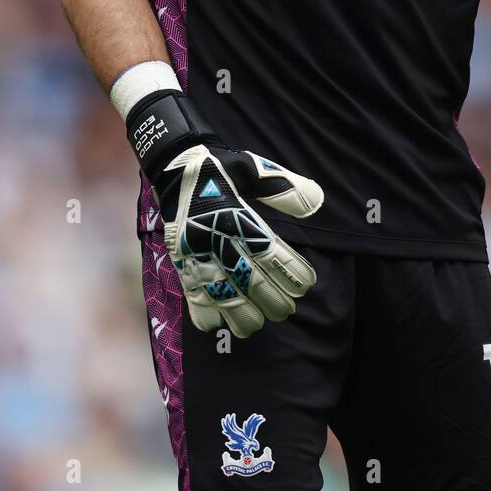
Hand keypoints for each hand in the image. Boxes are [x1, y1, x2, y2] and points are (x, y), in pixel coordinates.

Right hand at [153, 142, 320, 337]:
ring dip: (238, 312)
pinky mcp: (179, 259)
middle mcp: (215, 236)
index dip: (288, 270)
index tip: (306, 285)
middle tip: (286, 311)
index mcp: (236, 213)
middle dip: (269, 298)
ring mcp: (194, 251)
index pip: (267, 249)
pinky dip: (202, 310)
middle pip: (246, 276)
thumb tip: (316, 202)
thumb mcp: (256, 169)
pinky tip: (217, 325)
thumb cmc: (220, 168)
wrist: (173, 164)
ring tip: (254, 326)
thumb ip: (285, 188)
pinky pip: (189, 290)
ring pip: (219, 290)